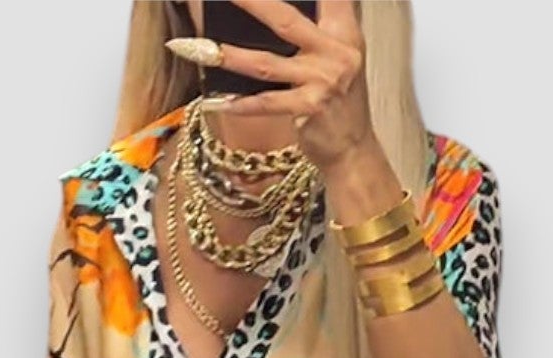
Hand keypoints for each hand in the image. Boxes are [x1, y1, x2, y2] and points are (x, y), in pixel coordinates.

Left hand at [200, 0, 373, 170]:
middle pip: (285, 19)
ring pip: (266, 63)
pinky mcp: (309, 109)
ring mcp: (323, 81)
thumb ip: (317, 25)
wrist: (353, 148)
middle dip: (251, 3)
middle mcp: (336, 51)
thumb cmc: (339, 99)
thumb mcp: (338, 54)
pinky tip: (214, 100)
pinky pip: (266, 103)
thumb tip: (270, 9)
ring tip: (199, 48)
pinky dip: (239, 104)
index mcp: (343, 31)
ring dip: (229, 55)